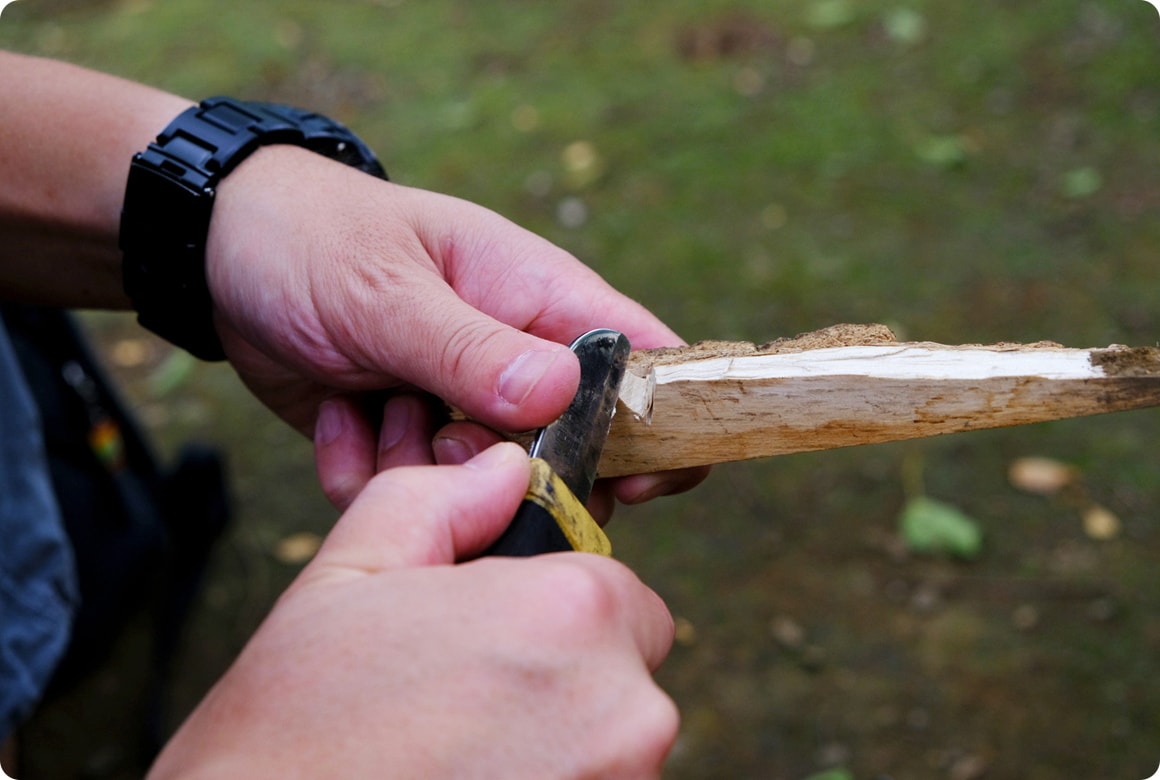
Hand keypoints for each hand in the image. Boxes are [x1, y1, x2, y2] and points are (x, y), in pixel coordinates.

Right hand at [147, 443, 678, 778]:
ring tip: (458, 756)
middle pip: (622, 673)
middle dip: (557, 679)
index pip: (620, 597)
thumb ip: (441, 501)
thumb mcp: (351, 575)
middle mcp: (625, 708)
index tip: (495, 642)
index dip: (553, 613)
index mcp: (571, 613)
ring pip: (610, 744)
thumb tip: (501, 470)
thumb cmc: (293, 733)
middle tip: (464, 702)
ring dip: (555, 743)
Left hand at [206, 144, 707, 508]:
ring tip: (370, 403)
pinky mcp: (408, 438)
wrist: (221, 251)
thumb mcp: (387, 290)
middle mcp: (515, 358)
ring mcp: (461, 403)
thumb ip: (470, 348)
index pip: (645, 365)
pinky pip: (410, 495)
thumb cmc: (315, 238)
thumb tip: (563, 395)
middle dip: (503, 470)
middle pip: (570, 454)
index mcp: (541, 300)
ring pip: (482, 488)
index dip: (659, 432)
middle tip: (439, 435)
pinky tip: (336, 411)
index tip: (626, 486)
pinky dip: (366, 471)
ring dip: (418, 470)